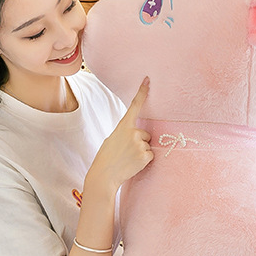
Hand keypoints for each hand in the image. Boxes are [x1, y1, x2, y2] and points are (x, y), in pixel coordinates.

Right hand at [87, 79, 152, 193]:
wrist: (104, 175)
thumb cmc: (107, 157)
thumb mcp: (113, 138)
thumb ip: (126, 132)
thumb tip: (140, 135)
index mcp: (123, 126)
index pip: (134, 105)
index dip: (142, 92)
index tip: (148, 80)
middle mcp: (133, 132)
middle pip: (146, 133)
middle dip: (140, 141)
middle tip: (126, 151)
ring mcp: (140, 143)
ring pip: (148, 145)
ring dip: (141, 152)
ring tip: (128, 158)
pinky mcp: (145, 155)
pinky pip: (151, 155)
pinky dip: (144, 160)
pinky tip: (133, 163)